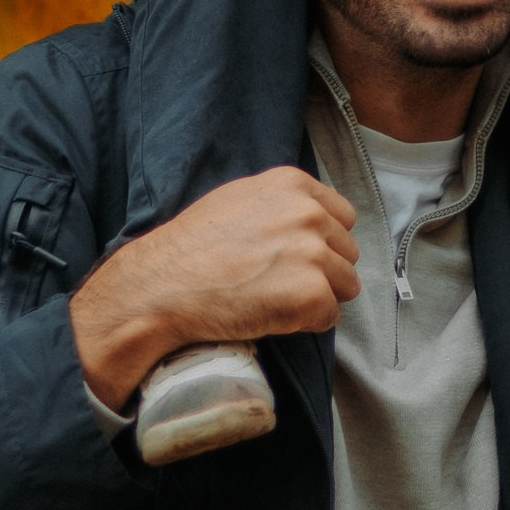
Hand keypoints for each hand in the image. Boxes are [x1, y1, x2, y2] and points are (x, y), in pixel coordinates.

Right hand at [71, 169, 359, 409]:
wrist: (162, 286)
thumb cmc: (191, 248)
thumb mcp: (238, 200)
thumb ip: (281, 204)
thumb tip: (312, 219)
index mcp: (293, 186)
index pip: (342, 216)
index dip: (323, 242)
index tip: (297, 257)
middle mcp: (309, 214)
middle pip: (347, 251)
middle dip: (323, 271)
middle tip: (279, 283)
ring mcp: (313, 253)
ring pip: (345, 285)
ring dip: (318, 298)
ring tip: (274, 300)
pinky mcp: (312, 293)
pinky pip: (329, 316)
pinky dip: (306, 323)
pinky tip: (271, 316)